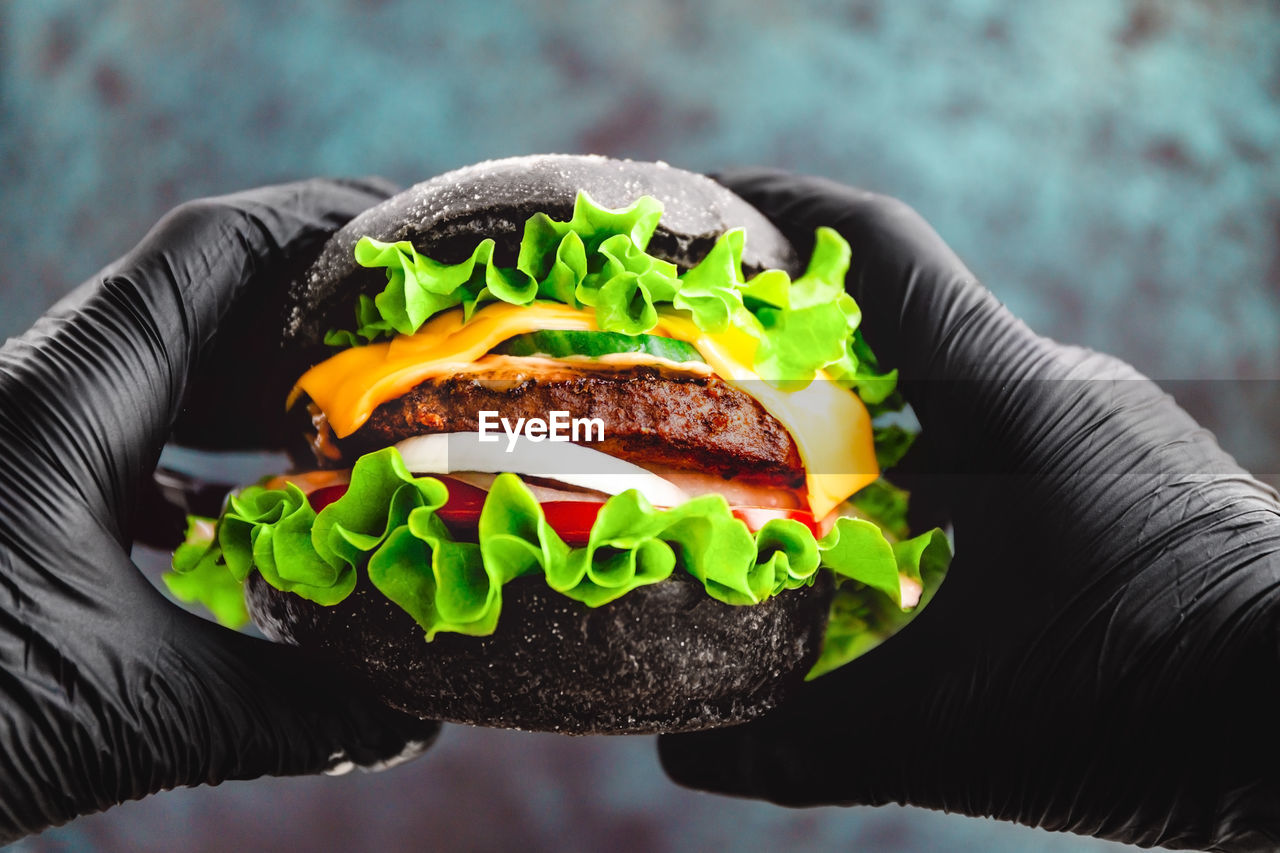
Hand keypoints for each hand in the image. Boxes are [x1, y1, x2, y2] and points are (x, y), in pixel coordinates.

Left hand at [0, 180, 439, 841]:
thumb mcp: (127, 709)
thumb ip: (288, 711)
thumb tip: (411, 726)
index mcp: (66, 400)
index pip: (209, 250)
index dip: (317, 222)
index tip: (405, 238)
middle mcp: (41, 394)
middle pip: (196, 300)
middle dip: (306, 310)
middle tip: (406, 340)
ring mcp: (22, 440)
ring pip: (158, 371)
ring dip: (252, 386)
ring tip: (345, 419)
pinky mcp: (14, 492)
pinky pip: (122, 438)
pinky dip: (197, 456)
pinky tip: (240, 516)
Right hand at [659, 169, 1279, 851]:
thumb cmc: (1154, 705)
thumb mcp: (960, 733)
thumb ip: (809, 746)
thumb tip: (686, 757)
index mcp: (1005, 396)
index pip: (882, 249)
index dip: (786, 209)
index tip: (706, 208)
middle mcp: (1055, 383)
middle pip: (900, 318)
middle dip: (797, 334)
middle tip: (701, 371)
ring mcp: (1097, 422)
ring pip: (950, 382)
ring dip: (863, 405)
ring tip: (776, 457)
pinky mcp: (1123, 468)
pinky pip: (998, 431)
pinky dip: (924, 455)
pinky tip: (889, 529)